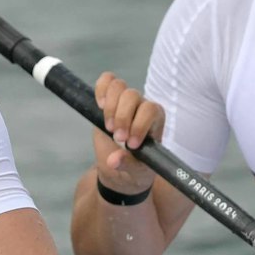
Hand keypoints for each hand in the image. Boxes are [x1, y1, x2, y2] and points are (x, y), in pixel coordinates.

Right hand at [90, 72, 163, 196]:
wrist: (120, 171)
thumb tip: (114, 159)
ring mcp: (125, 103)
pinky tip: (99, 105)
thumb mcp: (135, 173)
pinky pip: (107, 81)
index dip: (139, 124)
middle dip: (122, 116)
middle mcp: (142, 107)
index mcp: (155, 122)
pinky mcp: (108, 101)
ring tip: (108, 128)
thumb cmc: (134, 171)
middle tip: (118, 138)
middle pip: (133, 95)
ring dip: (110, 106)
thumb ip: (127, 165)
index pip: (150, 110)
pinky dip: (101, 89)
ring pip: (119, 86)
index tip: (131, 145)